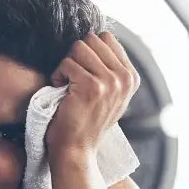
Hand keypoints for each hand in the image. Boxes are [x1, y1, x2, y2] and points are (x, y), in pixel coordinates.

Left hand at [42, 29, 139, 165]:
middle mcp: (124, 78)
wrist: (76, 151)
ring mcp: (110, 82)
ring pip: (78, 48)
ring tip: (68, 86)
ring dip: (67, 65)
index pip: (107, 38)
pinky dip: (58, 76)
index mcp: (131, 77)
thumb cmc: (85, 122)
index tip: (84, 74)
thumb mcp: (110, 95)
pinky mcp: (91, 86)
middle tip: (73, 80)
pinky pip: (67, 62)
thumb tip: (100, 37)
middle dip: (77, 57)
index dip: (88, 52)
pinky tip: (62, 92)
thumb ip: (112, 69)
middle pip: (92, 39)